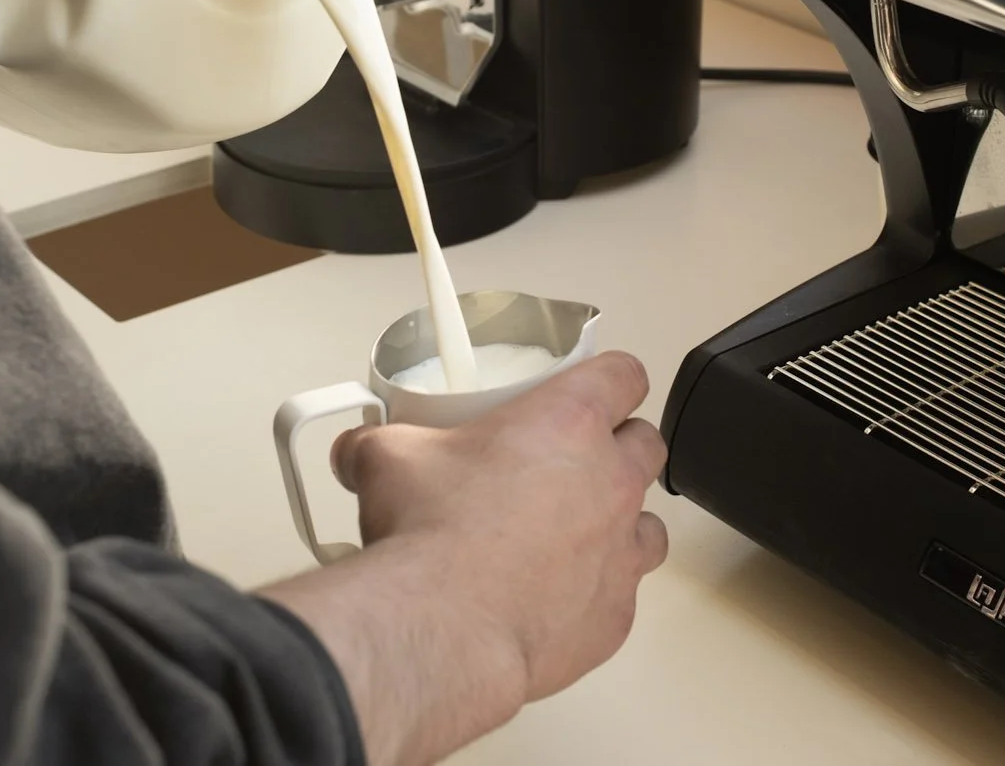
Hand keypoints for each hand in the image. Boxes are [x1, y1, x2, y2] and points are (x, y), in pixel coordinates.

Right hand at [262, 352, 667, 765]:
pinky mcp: (616, 615)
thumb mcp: (387, 458)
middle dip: (619, 449)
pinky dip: (597, 591)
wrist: (441, 628)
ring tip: (572, 534)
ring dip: (620, 523)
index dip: (615, 379)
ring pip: (649, 523)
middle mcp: (611, 480)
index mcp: (570, 421)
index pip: (625, 376)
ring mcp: (621, 551)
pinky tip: (555, 598)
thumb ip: (379, 443)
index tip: (599, 388)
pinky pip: (623, 593)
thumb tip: (355, 449)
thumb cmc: (429, 533)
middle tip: (572, 463)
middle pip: (647, 445)